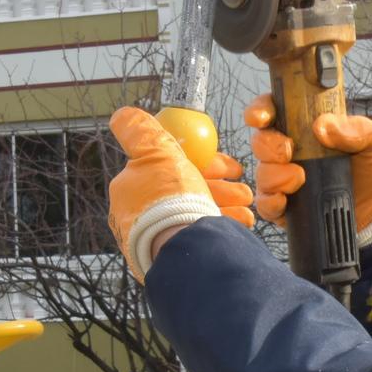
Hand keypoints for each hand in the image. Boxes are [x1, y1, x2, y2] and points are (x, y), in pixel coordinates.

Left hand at [106, 107, 251, 279]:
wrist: (181, 251)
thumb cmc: (168, 199)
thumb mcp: (154, 152)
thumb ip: (138, 132)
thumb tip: (122, 114)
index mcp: (132, 190)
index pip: (170, 168)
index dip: (205, 163)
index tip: (229, 167)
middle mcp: (140, 215)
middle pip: (187, 191)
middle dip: (221, 187)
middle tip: (244, 189)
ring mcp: (155, 238)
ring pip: (198, 213)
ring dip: (227, 205)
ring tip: (248, 207)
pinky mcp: (172, 256)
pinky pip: (201, 235)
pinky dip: (223, 226)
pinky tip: (242, 223)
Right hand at [244, 95, 371, 243]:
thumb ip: (356, 129)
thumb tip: (323, 127)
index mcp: (307, 126)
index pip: (274, 110)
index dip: (261, 110)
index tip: (262, 118)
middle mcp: (291, 151)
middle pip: (261, 141)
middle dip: (268, 145)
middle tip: (288, 151)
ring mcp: (286, 179)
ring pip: (262, 173)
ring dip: (274, 175)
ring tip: (299, 178)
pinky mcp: (286, 207)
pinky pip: (265, 204)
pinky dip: (270, 202)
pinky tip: (285, 200)